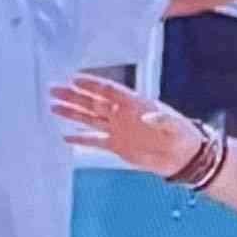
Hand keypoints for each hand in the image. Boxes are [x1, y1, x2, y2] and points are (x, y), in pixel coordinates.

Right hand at [49, 74, 201, 175]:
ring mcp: (118, 129)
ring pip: (90, 118)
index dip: (92, 84)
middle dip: (73, 95)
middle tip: (54, 89)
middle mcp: (122, 114)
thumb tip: (147, 117)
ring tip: (53, 106)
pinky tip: (66, 136)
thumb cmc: (182, 136)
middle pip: (93, 102)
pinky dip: (81, 138)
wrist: (183, 157)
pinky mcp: (117, 146)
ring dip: (72, 113)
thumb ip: (161, 120)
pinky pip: (95, 140)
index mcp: (134, 104)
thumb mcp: (175, 126)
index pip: (109, 90)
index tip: (74, 78)